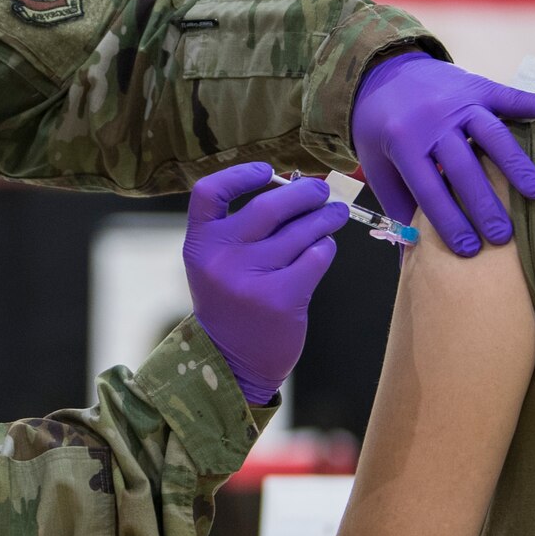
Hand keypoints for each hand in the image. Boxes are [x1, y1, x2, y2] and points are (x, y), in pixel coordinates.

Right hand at [183, 162, 345, 404]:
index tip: (268, 171)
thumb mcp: (218, 265)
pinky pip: (315, 257)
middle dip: (303, 193)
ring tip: (335, 214)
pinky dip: (325, 248)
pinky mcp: (281, 298)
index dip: (238, 175)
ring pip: (299, 231)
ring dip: (324, 218)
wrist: (231, 364)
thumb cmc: (232, 304)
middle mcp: (221, 258)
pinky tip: (325, 248)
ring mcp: (250, 278)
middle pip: (268, 206)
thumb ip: (242, 230)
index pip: (208, 192)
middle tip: (321, 191)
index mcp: (199, 245)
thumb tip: (294, 188)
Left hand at [352, 52, 534, 256]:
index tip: (469, 250)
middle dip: (483, 204)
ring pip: (490, 134)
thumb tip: (409, 259)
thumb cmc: (382, 129)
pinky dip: (534, 104)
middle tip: (504, 237)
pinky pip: (508, 96)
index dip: (448, 220)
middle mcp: (432, 120)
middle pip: (462, 166)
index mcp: (402, 142)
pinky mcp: (477, 85)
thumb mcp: (377, 165)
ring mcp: (458, 100)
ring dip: (514, 164)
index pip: (429, 188)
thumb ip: (397, 206)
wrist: (382, 72)